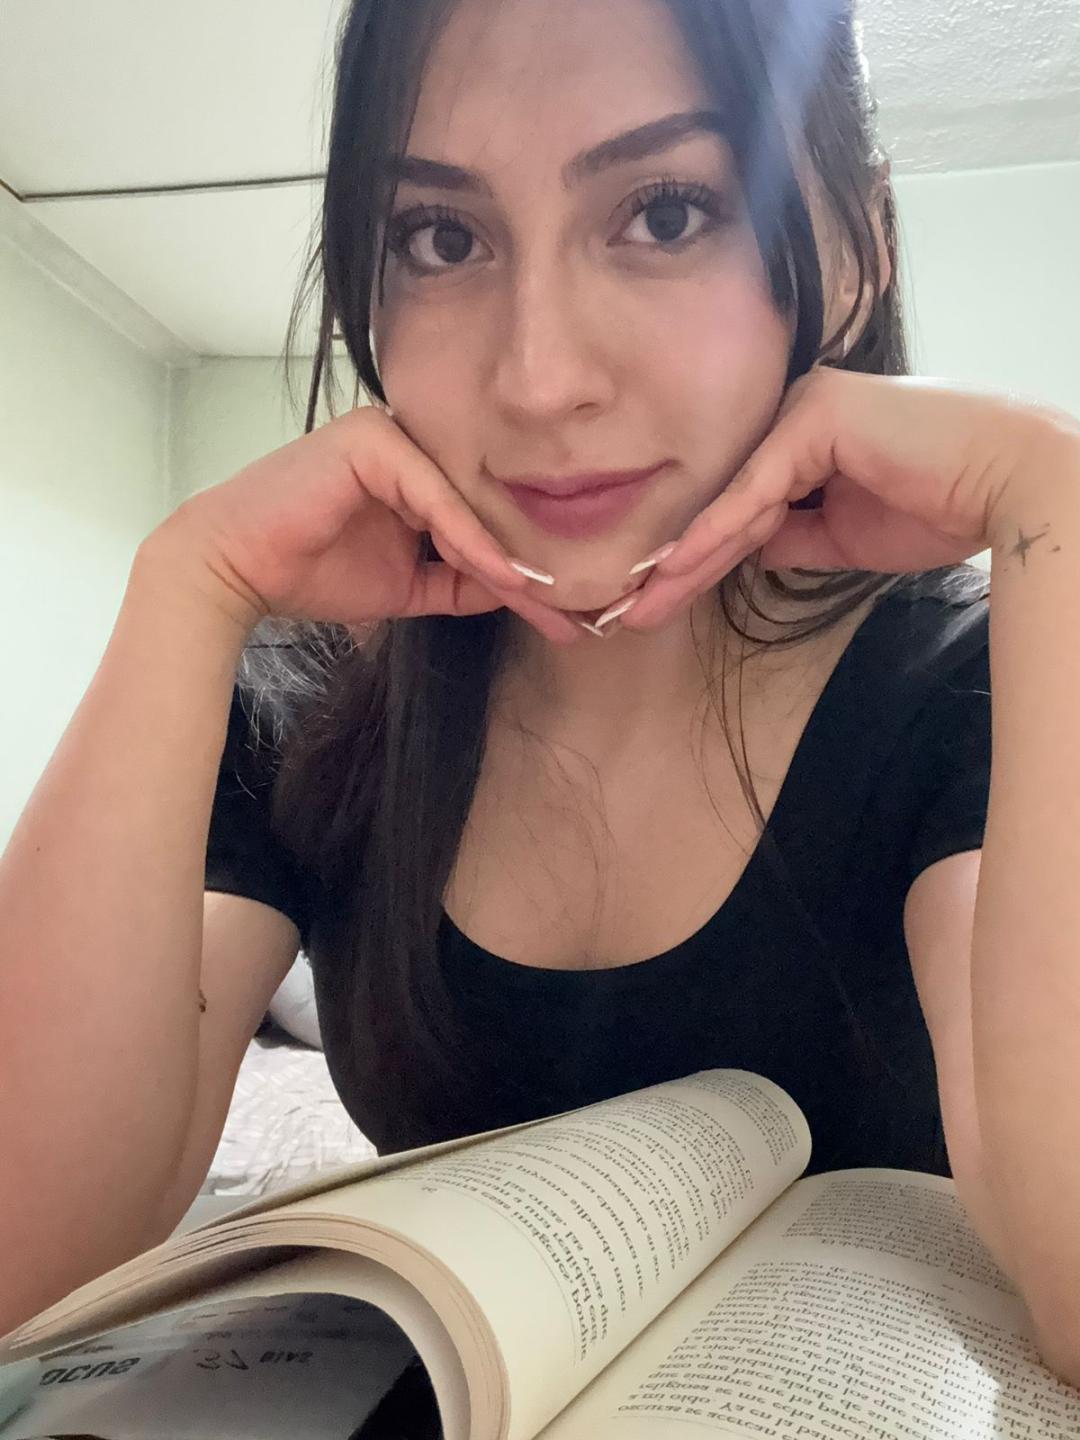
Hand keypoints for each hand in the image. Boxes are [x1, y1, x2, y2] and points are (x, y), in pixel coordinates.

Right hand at [148, 406, 582, 644]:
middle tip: (580, 614)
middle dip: (533, 563)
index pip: (486, 514)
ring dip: (512, 555)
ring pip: (471, 499)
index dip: (526, 566)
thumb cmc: (310, 571)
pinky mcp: (372, 440)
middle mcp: (412, 441)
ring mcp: (391, 433)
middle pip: (489, 502)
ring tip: (553, 603)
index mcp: (419, 467)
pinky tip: (506, 575)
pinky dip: (472, 538)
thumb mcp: (407, 585)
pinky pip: (438, 496)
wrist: (235, 569)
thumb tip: (520, 589)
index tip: (567, 617)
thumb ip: (459, 579)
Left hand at [619, 369, 1064, 632]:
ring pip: (732, 499)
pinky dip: (717, 533)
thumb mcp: (845, 537)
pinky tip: (677, 570)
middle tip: (631, 610)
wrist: (1006, 484)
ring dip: (685, 558)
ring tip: (641, 604)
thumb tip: (746, 553)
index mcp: (806, 435)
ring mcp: (802, 408)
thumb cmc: (942, 505)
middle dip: (678, 563)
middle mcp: (796, 413)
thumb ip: (792, 537)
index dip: (701, 558)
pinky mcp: (814, 416)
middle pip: (726, 502)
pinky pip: (756, 490)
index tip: (661, 600)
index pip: (740, 506)